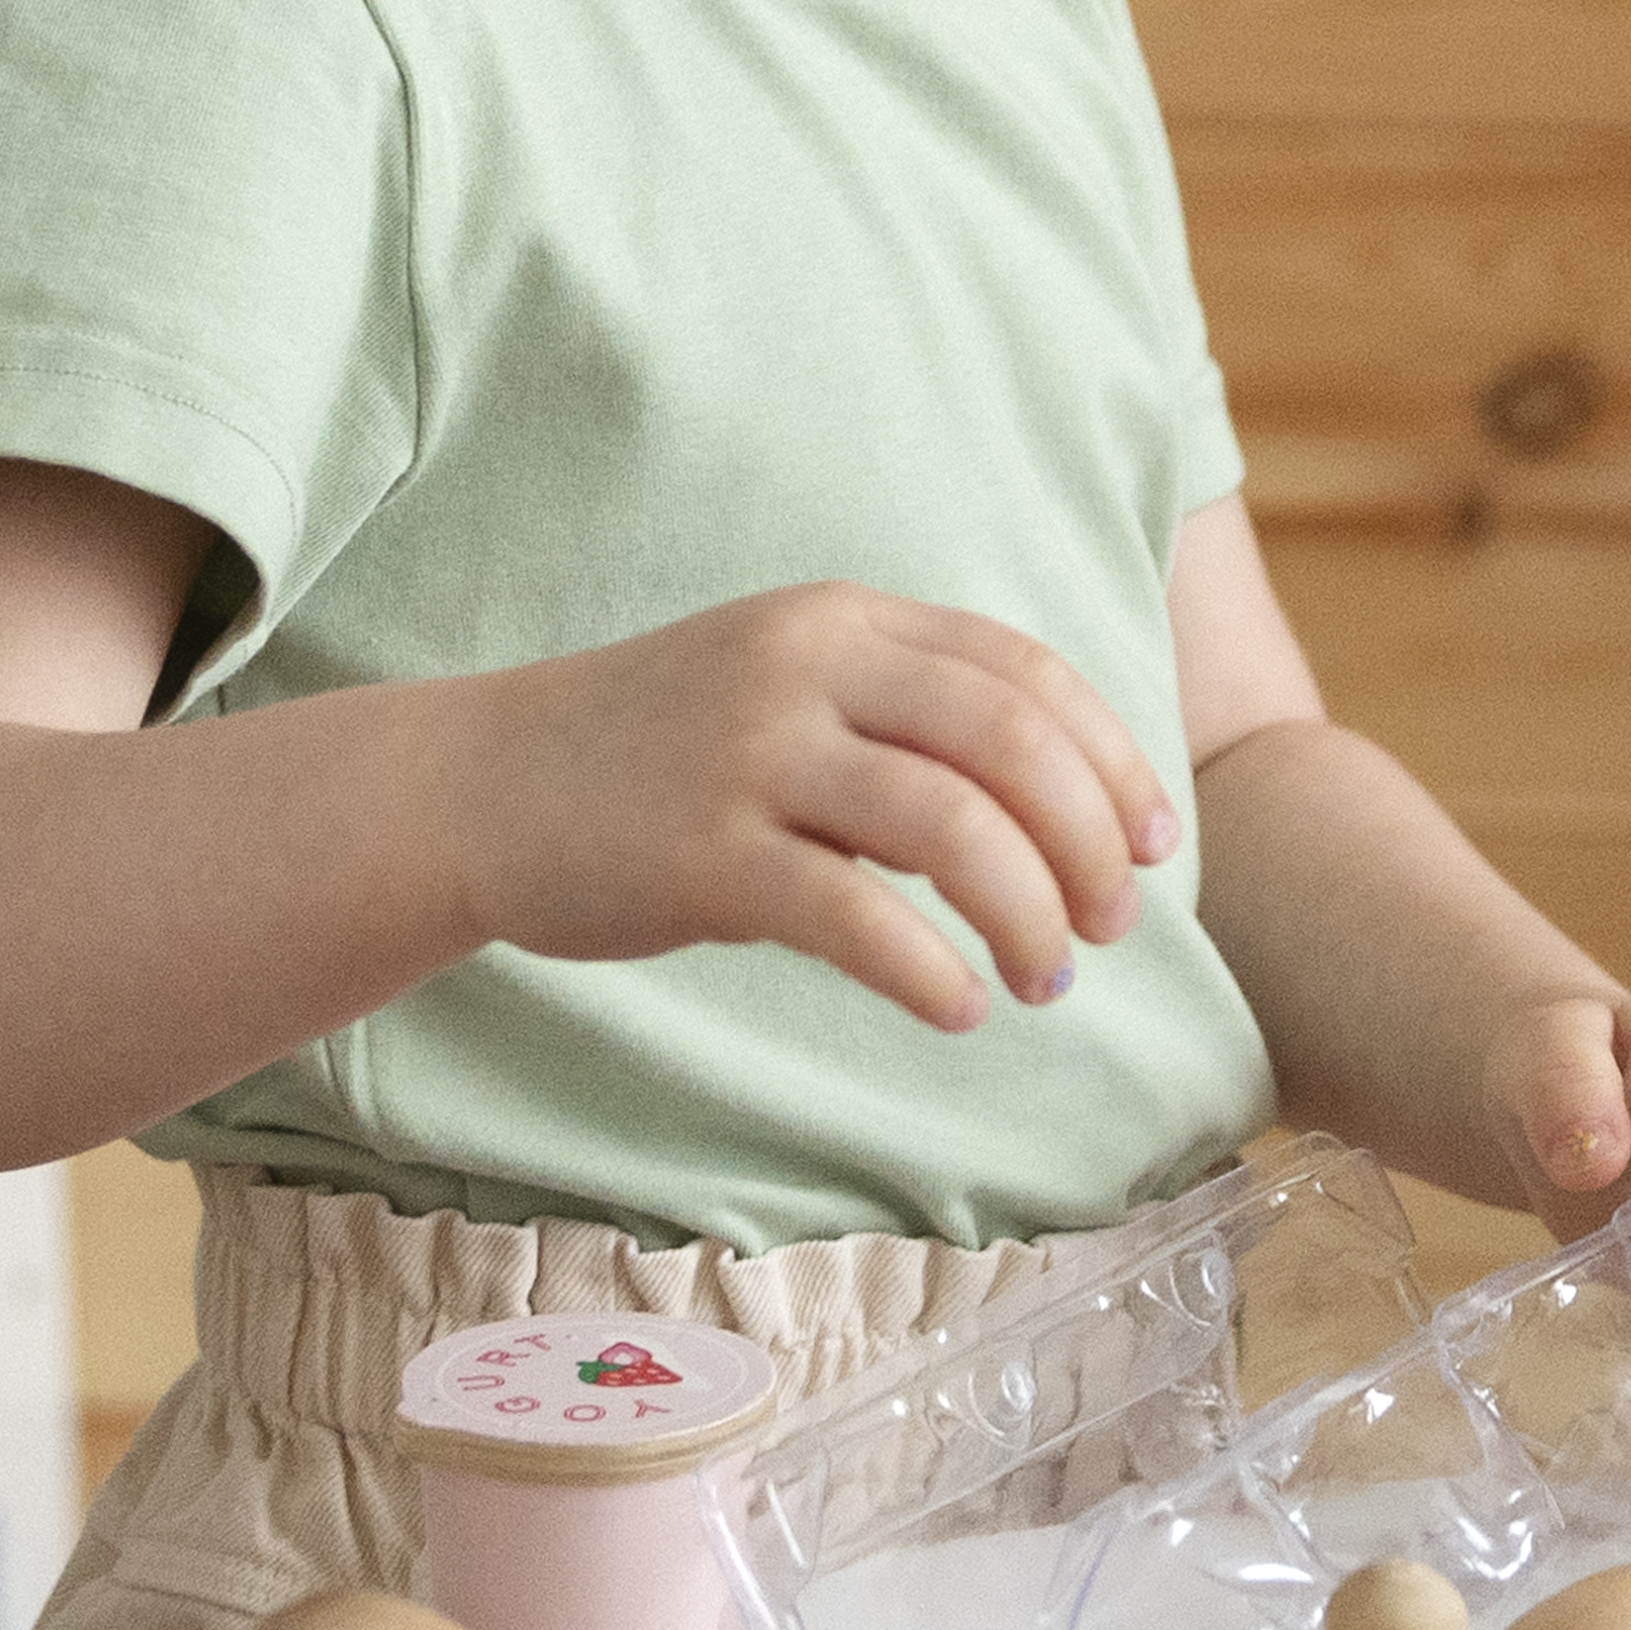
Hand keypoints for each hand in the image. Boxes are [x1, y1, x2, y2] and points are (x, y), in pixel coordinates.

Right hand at [442, 586, 1181, 1038]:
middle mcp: (804, 669)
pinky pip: (854, 914)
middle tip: (1111, 922)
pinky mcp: (702, 853)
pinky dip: (929, 968)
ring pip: (949, 825)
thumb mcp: (781, 691)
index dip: (1108, 756)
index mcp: (840, 621)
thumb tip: (1047, 812)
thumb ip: (899, 722)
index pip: (1021, 671)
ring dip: (1026, 913)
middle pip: (1006, 739)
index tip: (1153, 839)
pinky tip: (959, 1008)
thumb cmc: (650, 756)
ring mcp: (750, 756)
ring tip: (1046, 981)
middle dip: (1086, 838)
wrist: (477, 786)